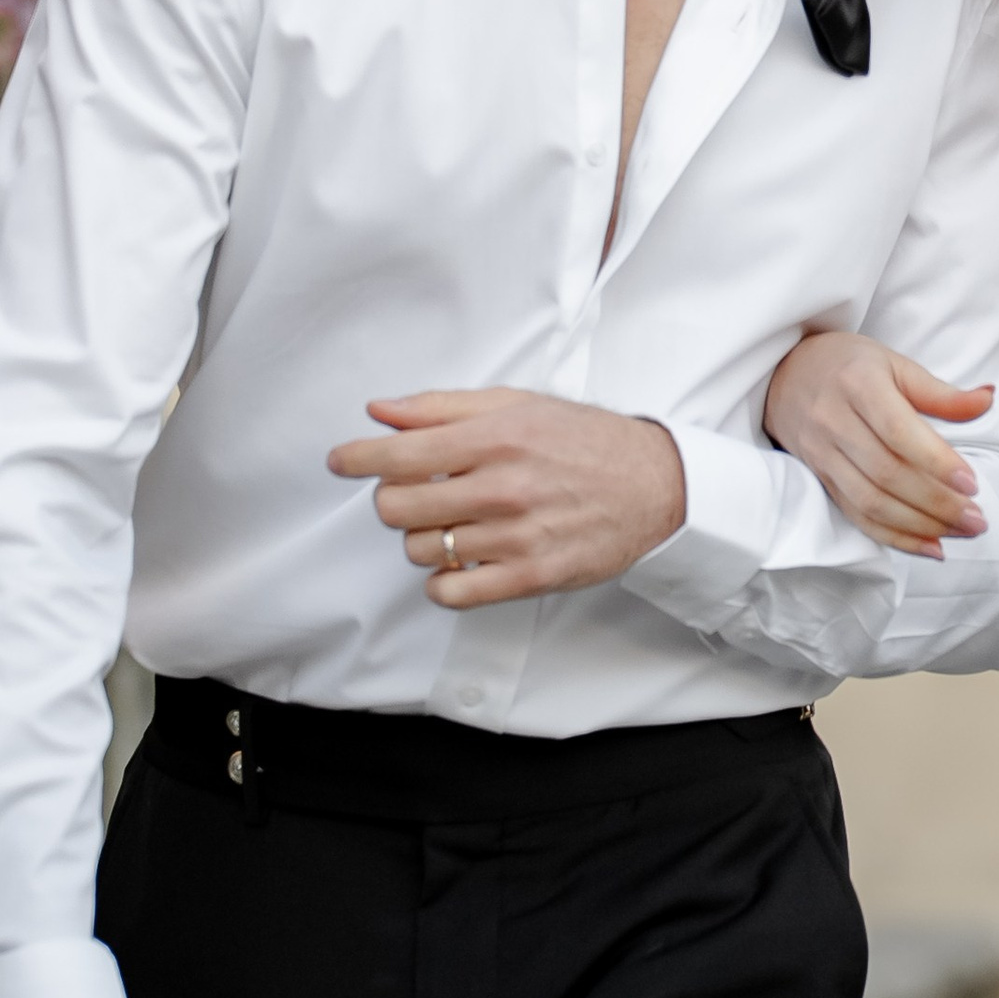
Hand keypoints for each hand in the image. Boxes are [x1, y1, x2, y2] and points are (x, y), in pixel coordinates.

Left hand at [329, 388, 686, 605]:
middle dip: (394, 499)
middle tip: (416, 493)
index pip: (400, 453)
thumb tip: (380, 411)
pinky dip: (443, 582)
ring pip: (422, 549)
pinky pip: (452, 592)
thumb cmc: (585, 441)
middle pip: (397, 507)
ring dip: (425, 538)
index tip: (342, 461)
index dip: (358, 458)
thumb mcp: (518, 405)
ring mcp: (517, 536)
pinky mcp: (531, 576)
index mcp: (497, 437)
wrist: (656, 486)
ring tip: (455, 523)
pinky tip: (462, 562)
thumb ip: (444, 407)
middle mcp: (504, 486)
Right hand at [764, 330, 991, 558]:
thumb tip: (987, 400)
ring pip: (870, 501)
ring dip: (919, 525)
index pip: (899, 432)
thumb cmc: (850, 366)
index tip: (972, 484)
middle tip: (976, 519)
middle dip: (936, 503)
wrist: (785, 373)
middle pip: (887, 474)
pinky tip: (928, 546)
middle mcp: (834, 421)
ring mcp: (822, 454)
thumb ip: (940, 392)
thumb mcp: (894, 365)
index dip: (936, 462)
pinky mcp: (819, 478)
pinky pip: (855, 515)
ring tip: (959, 533)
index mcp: (858, 385)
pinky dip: (893, 537)